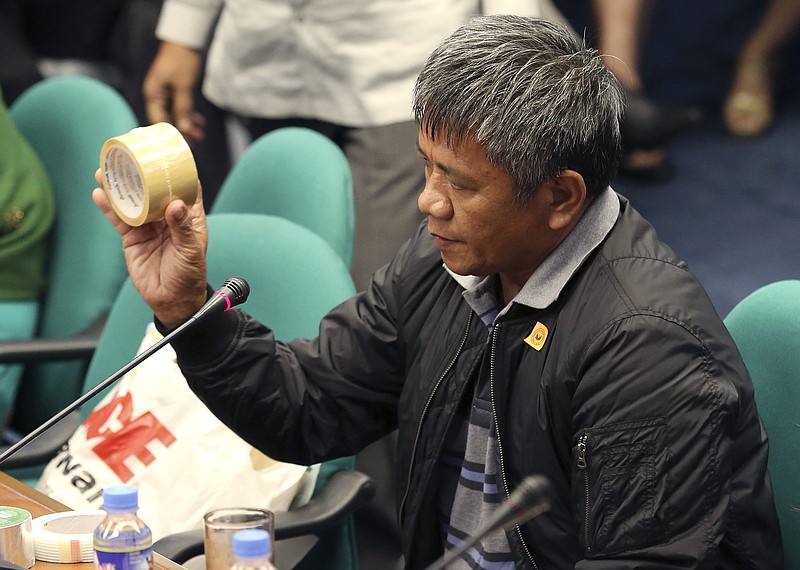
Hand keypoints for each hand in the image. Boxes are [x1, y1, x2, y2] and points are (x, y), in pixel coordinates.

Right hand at [93, 170, 208, 327]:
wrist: (172, 300)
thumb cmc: (189, 275)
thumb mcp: (190, 250)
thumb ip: (182, 228)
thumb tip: (175, 205)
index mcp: (187, 216)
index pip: (184, 187)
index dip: (176, 170)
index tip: (166, 152)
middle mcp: (167, 217)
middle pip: (152, 190)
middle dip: (139, 174)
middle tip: (126, 157)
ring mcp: (148, 226)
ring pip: (132, 201)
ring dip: (119, 186)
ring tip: (105, 170)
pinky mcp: (132, 238)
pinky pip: (119, 219)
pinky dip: (109, 207)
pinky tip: (99, 194)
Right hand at [143, 42, 205, 142]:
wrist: (185, 41)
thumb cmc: (181, 60)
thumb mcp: (183, 85)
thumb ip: (183, 107)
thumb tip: (184, 129)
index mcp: (153, 94)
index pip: (157, 120)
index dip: (169, 133)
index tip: (182, 143)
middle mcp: (157, 96)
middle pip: (167, 120)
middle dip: (181, 131)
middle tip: (195, 141)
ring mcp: (166, 95)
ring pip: (176, 115)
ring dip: (188, 125)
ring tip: (201, 134)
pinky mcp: (175, 92)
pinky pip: (181, 108)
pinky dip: (190, 116)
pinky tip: (200, 122)